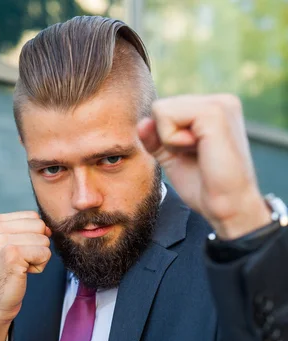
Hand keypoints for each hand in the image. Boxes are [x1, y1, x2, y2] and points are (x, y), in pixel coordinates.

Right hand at [0, 211, 50, 340]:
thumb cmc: (5, 273)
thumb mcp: (8, 243)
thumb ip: (25, 229)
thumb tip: (49, 228)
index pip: (32, 217)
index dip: (33, 237)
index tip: (16, 253)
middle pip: (40, 226)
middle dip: (37, 246)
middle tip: (20, 261)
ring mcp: (1, 241)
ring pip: (44, 240)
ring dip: (38, 257)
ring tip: (20, 267)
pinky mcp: (12, 255)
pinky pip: (44, 253)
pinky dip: (39, 266)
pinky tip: (23, 273)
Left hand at [138, 94, 270, 238]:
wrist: (228, 207)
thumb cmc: (205, 187)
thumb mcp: (172, 159)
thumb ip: (156, 139)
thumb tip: (142, 123)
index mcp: (213, 109)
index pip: (166, 110)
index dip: (166, 138)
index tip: (191, 155)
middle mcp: (219, 101)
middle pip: (161, 108)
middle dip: (167, 138)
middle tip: (196, 157)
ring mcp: (219, 104)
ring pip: (161, 110)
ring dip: (169, 140)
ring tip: (198, 154)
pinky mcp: (214, 113)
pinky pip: (166, 115)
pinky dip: (172, 140)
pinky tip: (197, 150)